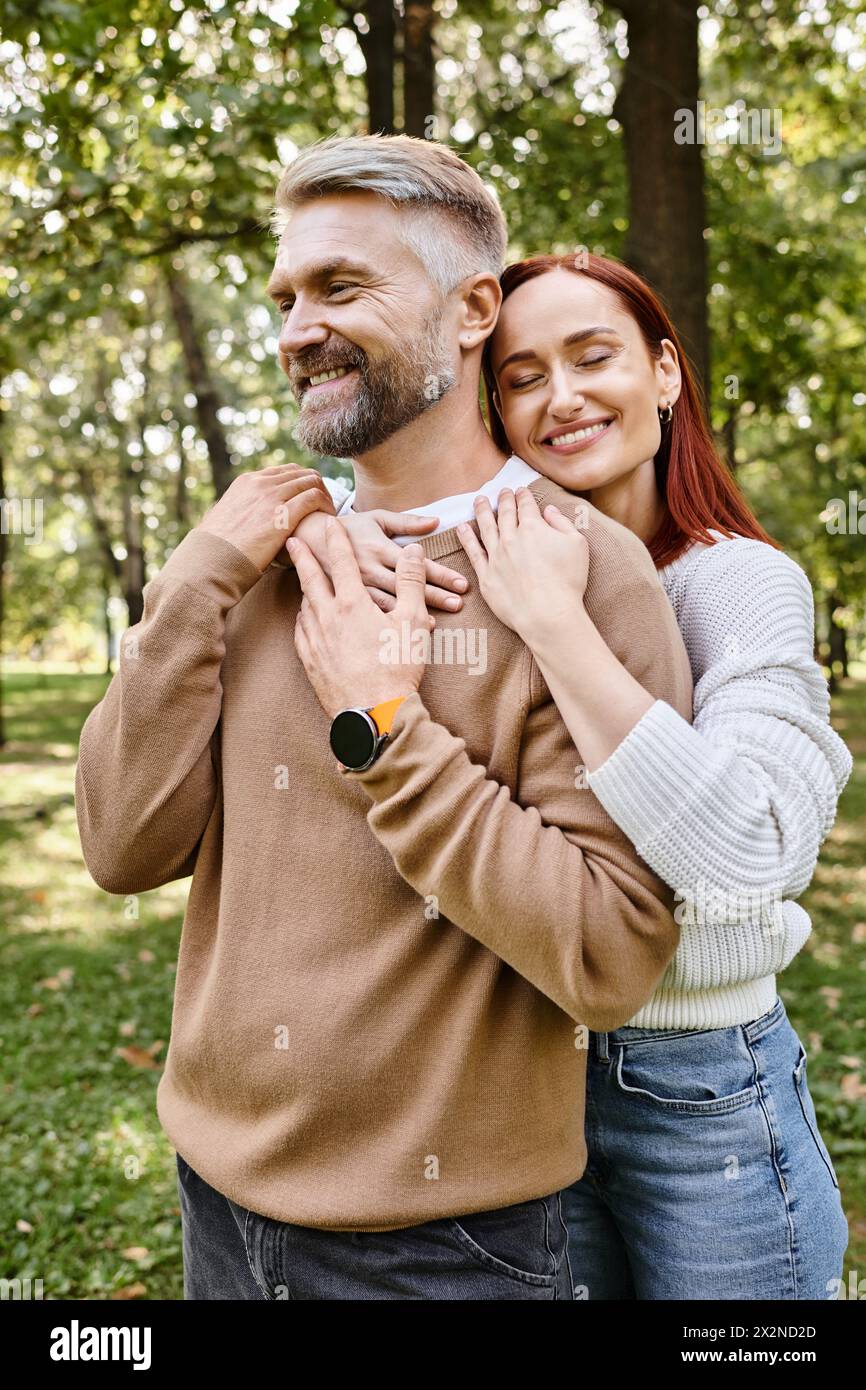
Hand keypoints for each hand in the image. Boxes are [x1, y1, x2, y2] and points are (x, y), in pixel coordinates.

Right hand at [197, 464, 335, 573]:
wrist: (210, 561)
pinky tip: (328, 523)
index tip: (312, 501)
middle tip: (326, 509)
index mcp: (247, 482)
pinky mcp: (281, 514)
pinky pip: (314, 498)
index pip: (287, 471)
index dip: (304, 484)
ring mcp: (271, 496)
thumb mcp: (227, 520)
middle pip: (303, 473)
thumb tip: (248, 521)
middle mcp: (260, 483)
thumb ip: (242, 512)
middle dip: (319, 488)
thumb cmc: (217, 550)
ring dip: (326, 497)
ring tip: (329, 516)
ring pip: (312, 482)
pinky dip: (326, 507)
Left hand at [289, 518, 434, 718]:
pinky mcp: (310, 663)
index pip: (342, 561)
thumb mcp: (413, 621)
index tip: (329, 523)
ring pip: (305, 606)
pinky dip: (303, 620)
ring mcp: (315, 641)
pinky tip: (306, 621)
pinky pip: (301, 633)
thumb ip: (411, 582)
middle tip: (293, 540)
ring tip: (304, 583)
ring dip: (305, 590)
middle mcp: (327, 618)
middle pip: (311, 579)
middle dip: (303, 557)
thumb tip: (412, 550)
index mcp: (352, 604)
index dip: (337, 539)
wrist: (374, 714)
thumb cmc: (398, 667)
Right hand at [290, 507, 468, 612]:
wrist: (310, 541)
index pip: (415, 564)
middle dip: (435, 595)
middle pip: (407, 586)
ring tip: (440, 619)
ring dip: (417, 612)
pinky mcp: (349, 601)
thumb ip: (407, 522)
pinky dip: (392, 624)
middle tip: (459, 603)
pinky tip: (410, 634)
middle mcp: (370, 569)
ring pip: (392, 604)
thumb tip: (436, 522)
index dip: (439, 573)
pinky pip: (373, 615)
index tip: (461, 583)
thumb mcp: (377, 519)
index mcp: (379, 549)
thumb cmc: (351, 529)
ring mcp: (358, 588)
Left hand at [457, 486, 589, 640]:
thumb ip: (562, 523)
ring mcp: (496, 556)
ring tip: (479, 500)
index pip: (526, 505)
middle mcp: (511, 538)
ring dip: (482, 511)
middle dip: (504, 499)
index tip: (520, 490)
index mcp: (534, 527)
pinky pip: (473, 552)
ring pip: (486, 527)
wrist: (548, 613)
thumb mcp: (577, 545)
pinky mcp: (486, 576)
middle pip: (505, 513)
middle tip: (502, 491)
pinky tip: (462, 528)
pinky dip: (466, 538)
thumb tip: (549, 510)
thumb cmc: (568, 581)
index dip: (523, 495)